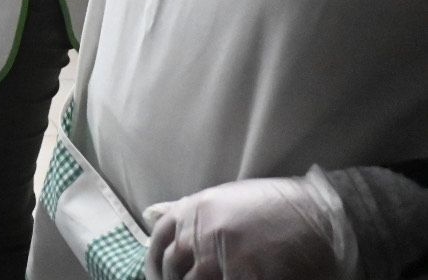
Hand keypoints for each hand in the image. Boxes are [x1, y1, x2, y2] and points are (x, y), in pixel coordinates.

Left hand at [144, 169, 359, 279]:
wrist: (322, 216)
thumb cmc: (275, 207)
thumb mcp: (225, 199)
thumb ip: (187, 213)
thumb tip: (148, 216)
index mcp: (194, 210)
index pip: (158, 244)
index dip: (155, 266)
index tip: (160, 278)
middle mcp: (201, 232)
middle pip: (173, 271)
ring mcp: (222, 256)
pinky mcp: (246, 276)